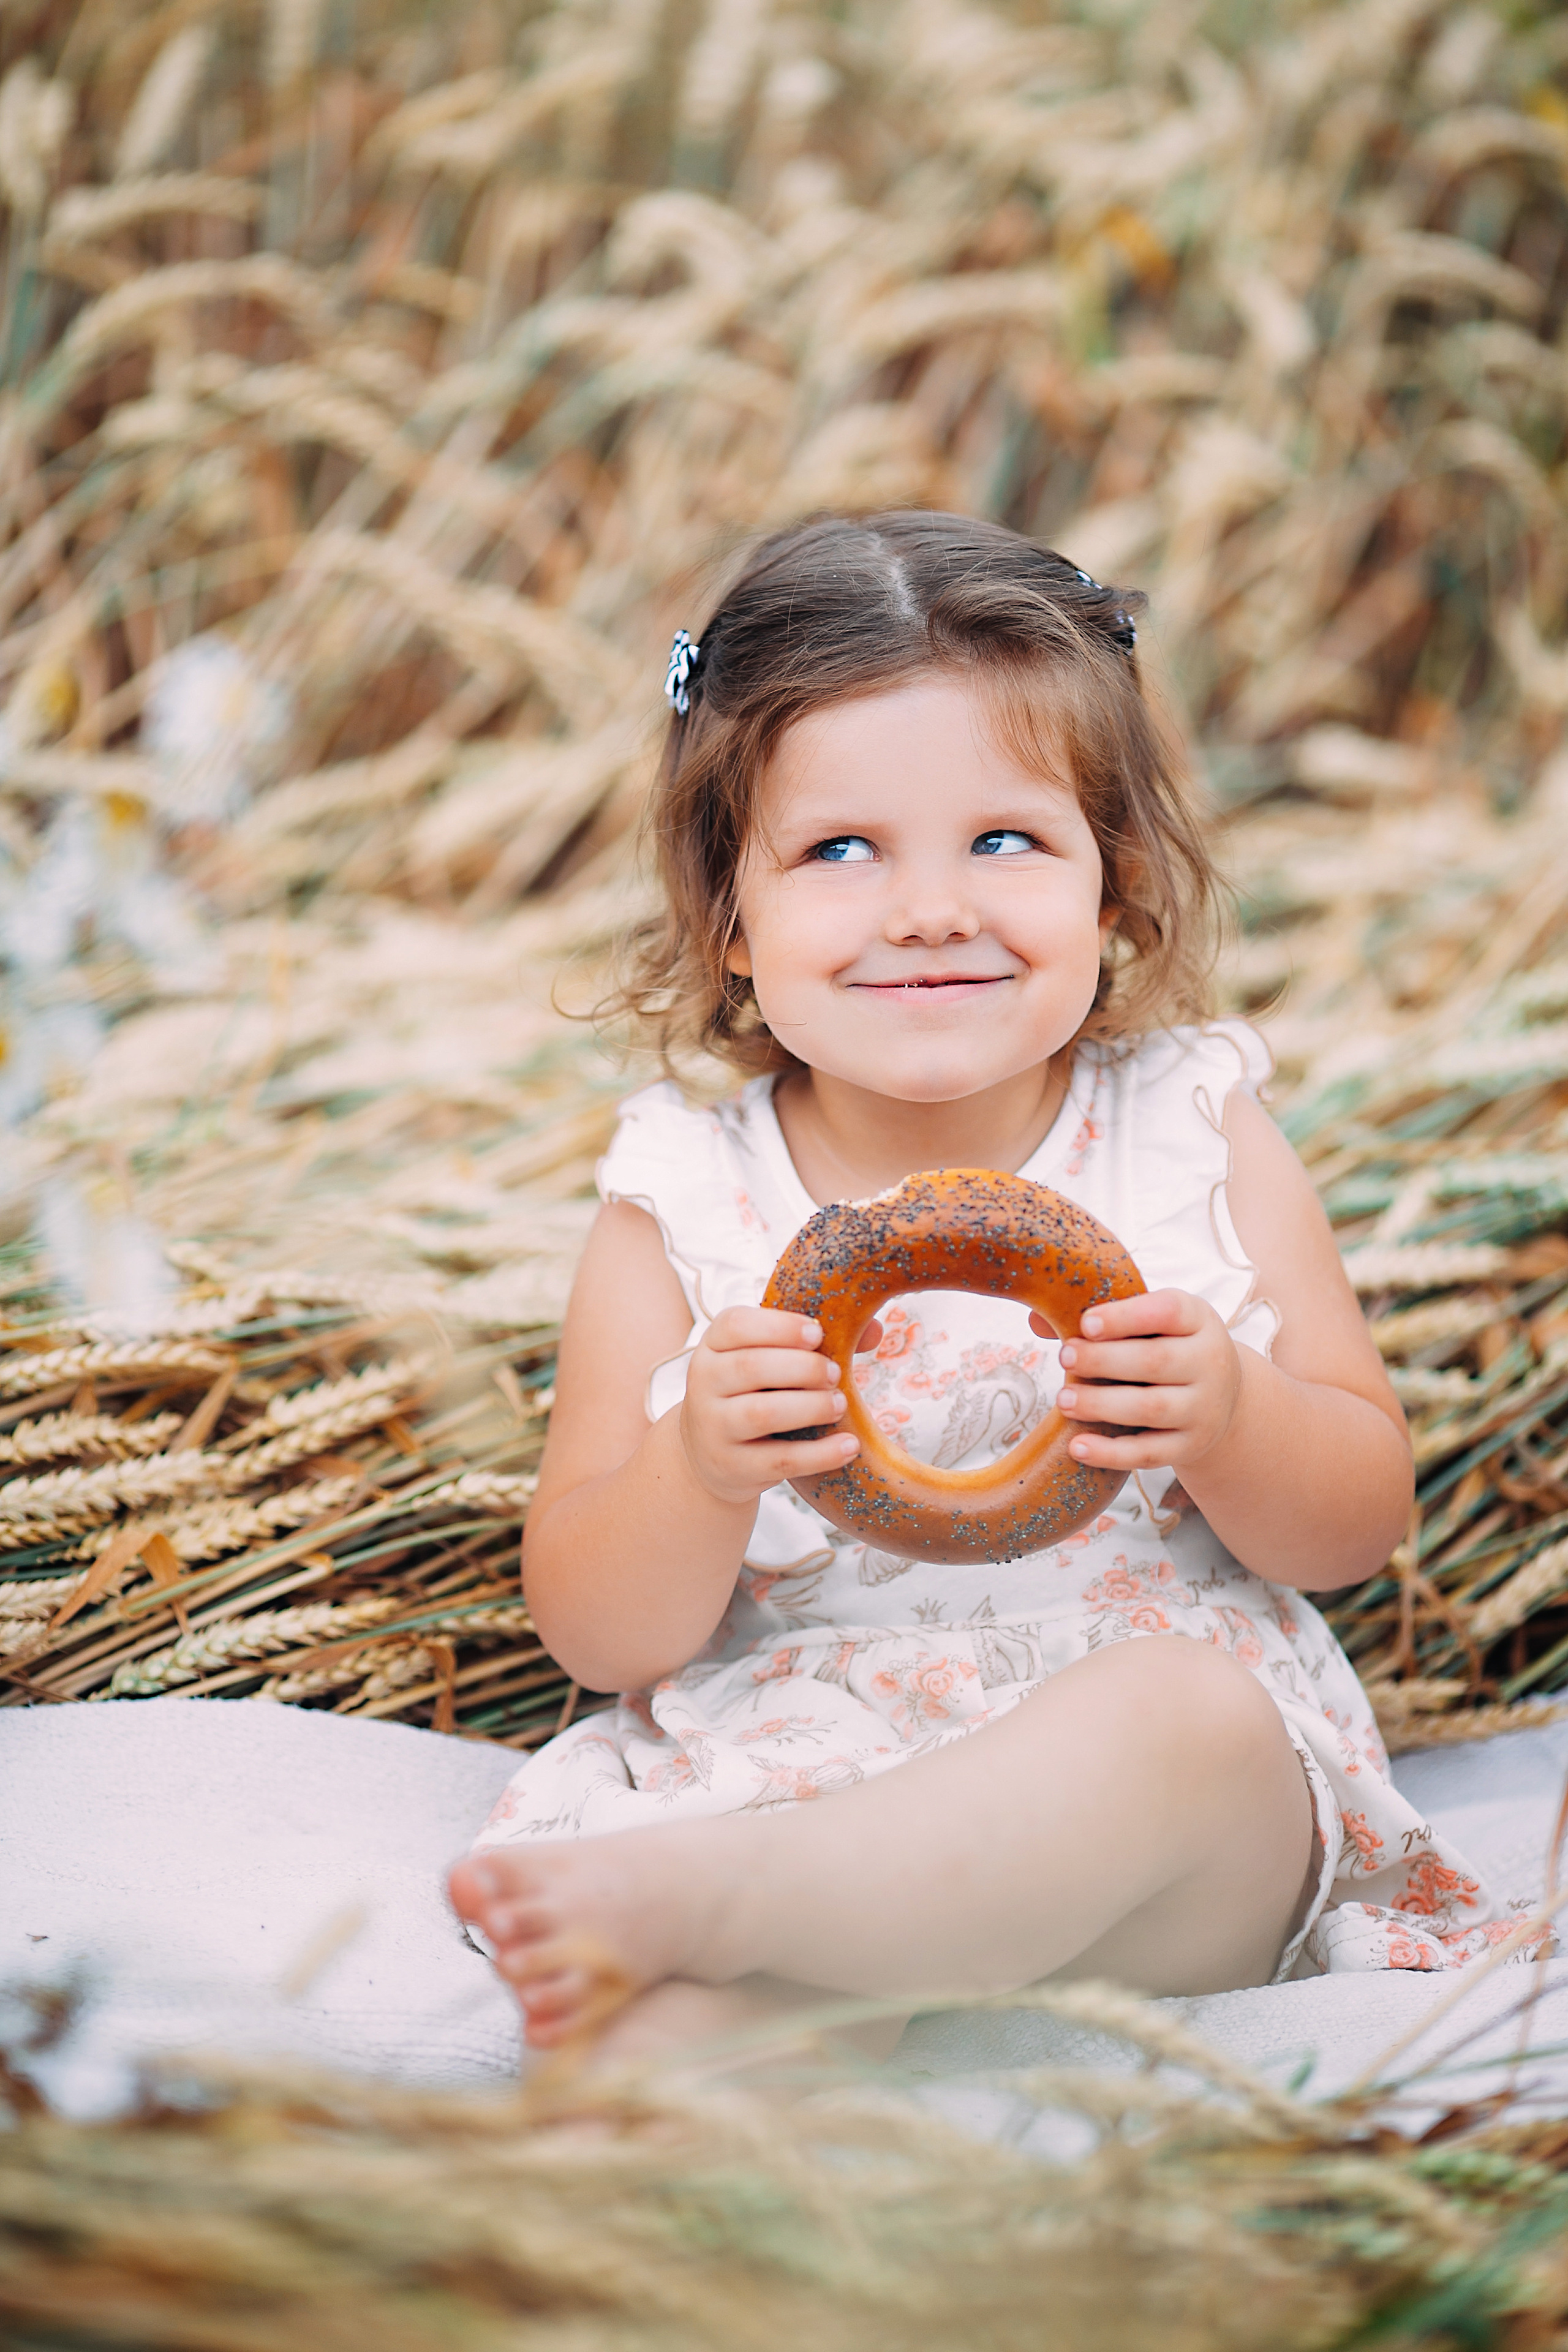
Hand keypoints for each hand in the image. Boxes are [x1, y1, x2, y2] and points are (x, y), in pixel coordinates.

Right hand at [680, 1307, 858, 1506]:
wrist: (709, 1456)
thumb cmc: (753, 1393)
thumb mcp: (766, 1361)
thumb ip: (813, 1341)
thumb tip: (874, 1330)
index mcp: (713, 1346)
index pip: (736, 1324)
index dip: (780, 1326)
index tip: (818, 1334)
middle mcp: (703, 1383)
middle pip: (752, 1367)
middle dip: (804, 1368)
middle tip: (836, 1374)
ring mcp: (713, 1428)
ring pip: (762, 1413)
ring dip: (811, 1407)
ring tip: (840, 1405)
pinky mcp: (731, 1467)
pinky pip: (779, 1460)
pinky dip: (820, 1454)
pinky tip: (849, 1446)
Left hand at [1039, 1289, 1242, 1470]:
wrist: (1223, 1397)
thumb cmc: (1169, 1346)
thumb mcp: (1151, 1321)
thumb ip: (1101, 1317)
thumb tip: (1037, 1320)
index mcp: (1197, 1319)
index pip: (1169, 1311)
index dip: (1126, 1316)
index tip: (1086, 1323)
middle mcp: (1209, 1362)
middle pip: (1156, 1361)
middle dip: (1105, 1360)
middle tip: (1065, 1355)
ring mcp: (1203, 1408)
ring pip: (1151, 1409)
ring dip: (1102, 1405)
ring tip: (1063, 1399)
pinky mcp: (1190, 1446)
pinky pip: (1149, 1454)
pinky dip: (1111, 1453)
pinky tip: (1077, 1446)